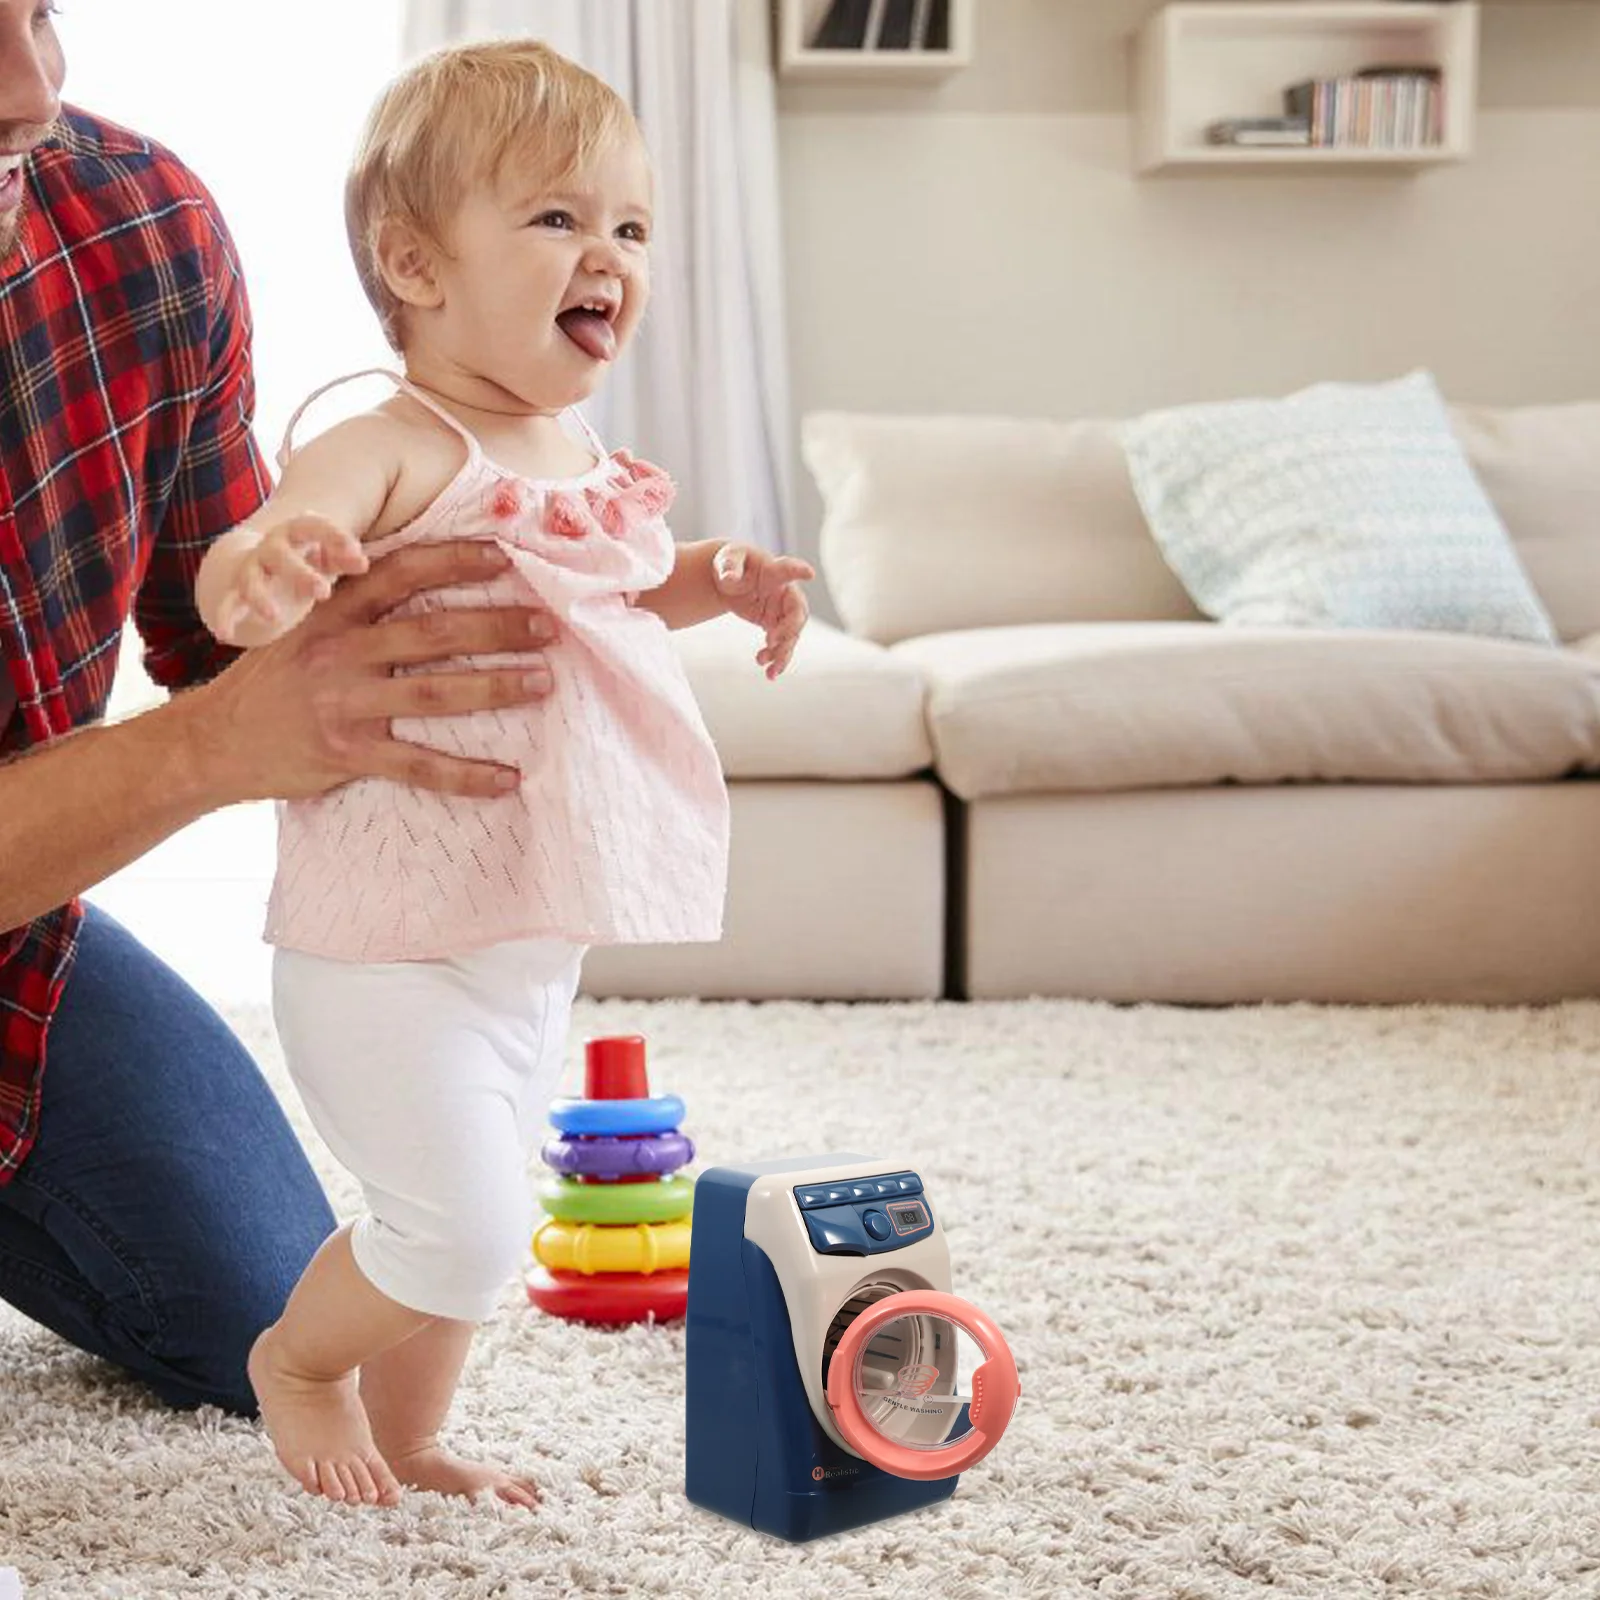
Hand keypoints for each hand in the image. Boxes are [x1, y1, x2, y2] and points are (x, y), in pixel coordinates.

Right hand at [184, 540, 560, 802]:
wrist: (212, 741)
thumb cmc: (274, 679)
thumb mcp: (301, 625)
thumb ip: (352, 603)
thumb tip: (421, 576)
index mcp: (332, 611)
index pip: (401, 573)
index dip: (455, 560)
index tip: (506, 556)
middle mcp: (340, 650)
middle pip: (432, 632)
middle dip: (496, 626)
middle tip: (548, 626)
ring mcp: (344, 704)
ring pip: (435, 694)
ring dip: (496, 687)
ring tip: (543, 682)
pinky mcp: (347, 753)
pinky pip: (419, 765)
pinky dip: (467, 775)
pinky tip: (509, 778)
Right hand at [215, 512, 369, 644]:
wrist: (267, 554)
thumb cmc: (310, 558)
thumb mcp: (329, 556)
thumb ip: (345, 557)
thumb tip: (363, 563)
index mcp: (297, 531)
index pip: (314, 526)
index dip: (334, 537)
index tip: (357, 554)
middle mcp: (271, 547)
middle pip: (280, 555)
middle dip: (299, 573)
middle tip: (323, 592)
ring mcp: (252, 567)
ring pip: (251, 579)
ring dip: (260, 597)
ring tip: (274, 618)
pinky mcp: (238, 589)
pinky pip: (229, 602)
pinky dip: (224, 616)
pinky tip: (222, 633)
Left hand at [712, 544, 814, 678]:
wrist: (731, 578)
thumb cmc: (732, 562)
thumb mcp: (727, 560)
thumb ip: (728, 567)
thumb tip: (729, 578)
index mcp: (773, 571)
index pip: (788, 569)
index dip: (799, 571)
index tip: (809, 573)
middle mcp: (784, 592)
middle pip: (797, 612)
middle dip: (789, 629)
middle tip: (771, 642)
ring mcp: (782, 610)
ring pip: (792, 635)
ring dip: (783, 653)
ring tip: (770, 670)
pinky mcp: (776, 624)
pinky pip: (782, 644)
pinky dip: (777, 659)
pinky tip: (769, 672)